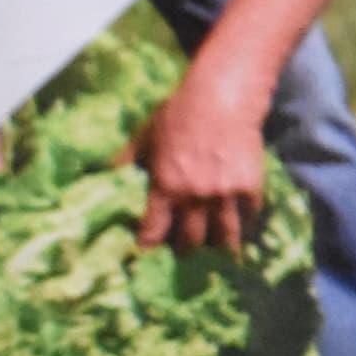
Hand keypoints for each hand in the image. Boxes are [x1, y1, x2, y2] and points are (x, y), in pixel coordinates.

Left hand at [132, 61, 274, 252]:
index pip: (154, 228)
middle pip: (191, 240)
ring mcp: (224, 196)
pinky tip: (240, 229)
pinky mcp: (249, 190)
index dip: (149, 244)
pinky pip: (247, 220)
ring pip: (224, 238)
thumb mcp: (146, 134)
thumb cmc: (179, 114)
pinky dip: (243, 226)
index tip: (148, 253)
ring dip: (220, 249)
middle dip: (187, 250)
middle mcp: (194, 196)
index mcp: (165, 185)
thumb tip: (106, 172)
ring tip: (219, 254)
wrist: (221, 100)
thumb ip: (129, 158)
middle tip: (185, 253)